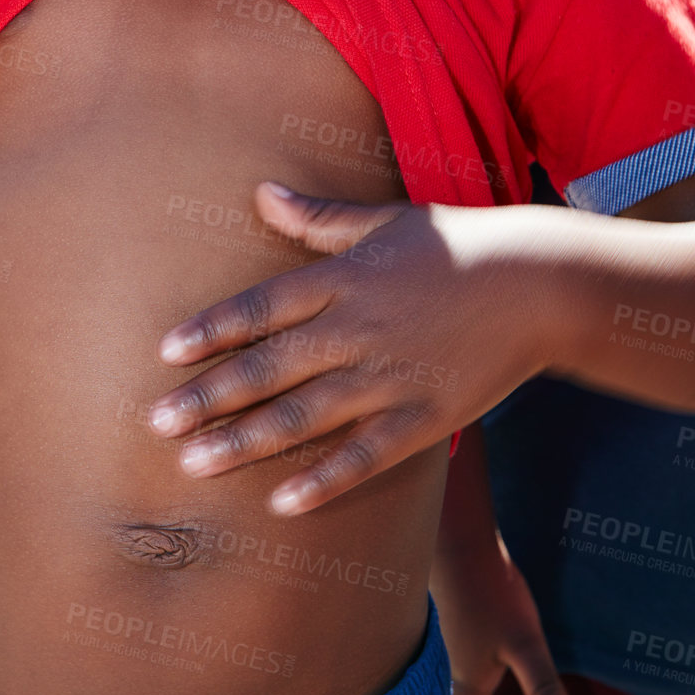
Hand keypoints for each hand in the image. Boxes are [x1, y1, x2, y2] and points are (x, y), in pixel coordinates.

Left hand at [148, 182, 565, 513]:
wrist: (539, 284)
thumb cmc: (454, 245)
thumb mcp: (383, 219)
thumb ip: (318, 217)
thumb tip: (260, 191)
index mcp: (343, 279)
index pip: (261, 307)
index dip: (212, 330)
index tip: (165, 353)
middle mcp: (357, 329)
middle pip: (269, 368)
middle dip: (209, 397)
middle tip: (156, 423)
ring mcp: (390, 378)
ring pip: (304, 417)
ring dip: (245, 442)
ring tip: (193, 465)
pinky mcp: (424, 419)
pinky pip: (365, 457)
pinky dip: (324, 481)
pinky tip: (280, 504)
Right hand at [434, 529, 575, 694]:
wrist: (458, 539)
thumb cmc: (492, 594)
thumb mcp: (527, 644)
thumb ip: (544, 689)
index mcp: (467, 681)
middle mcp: (446, 664)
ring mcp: (439, 637)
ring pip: (440, 675)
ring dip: (448, 690)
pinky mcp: (438, 615)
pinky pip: (438, 650)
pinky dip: (444, 661)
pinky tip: (459, 652)